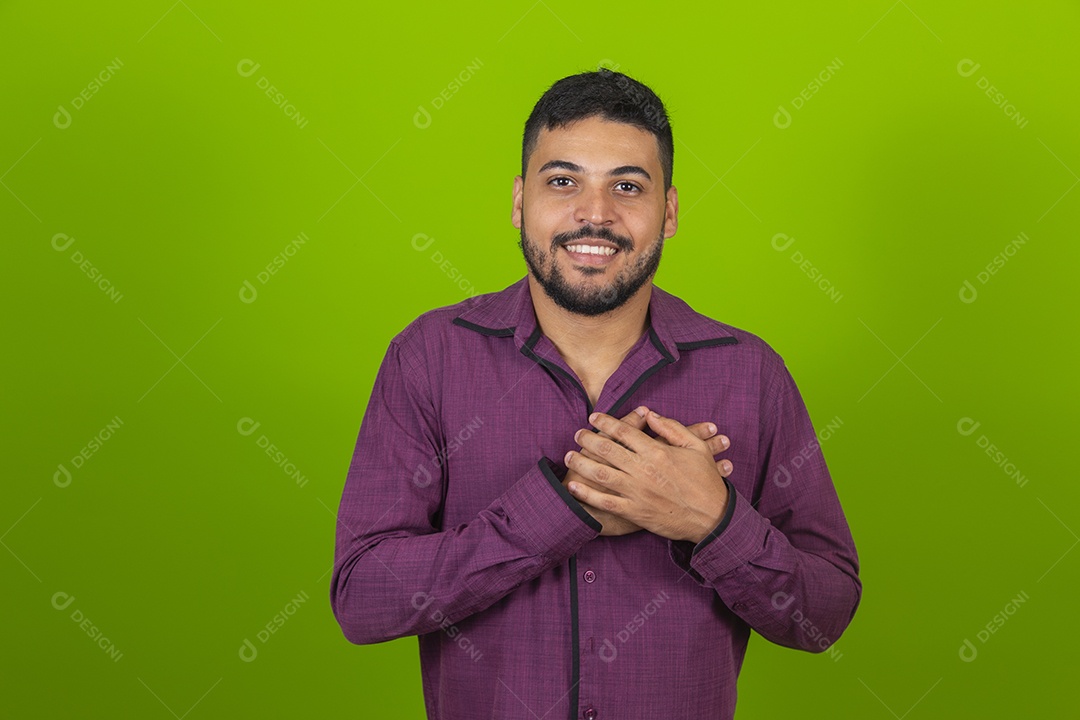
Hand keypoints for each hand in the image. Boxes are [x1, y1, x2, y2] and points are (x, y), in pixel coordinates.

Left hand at [564, 408, 730, 542]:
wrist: (712, 518)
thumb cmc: (706, 481)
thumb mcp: (696, 447)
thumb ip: (672, 428)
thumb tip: (650, 415)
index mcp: (657, 451)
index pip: (624, 431)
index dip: (605, 422)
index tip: (594, 417)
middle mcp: (643, 470)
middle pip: (607, 449)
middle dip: (588, 439)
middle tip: (577, 434)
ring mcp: (637, 492)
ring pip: (601, 474)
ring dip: (582, 463)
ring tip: (569, 456)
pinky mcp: (635, 512)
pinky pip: (605, 502)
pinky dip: (587, 494)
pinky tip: (574, 486)